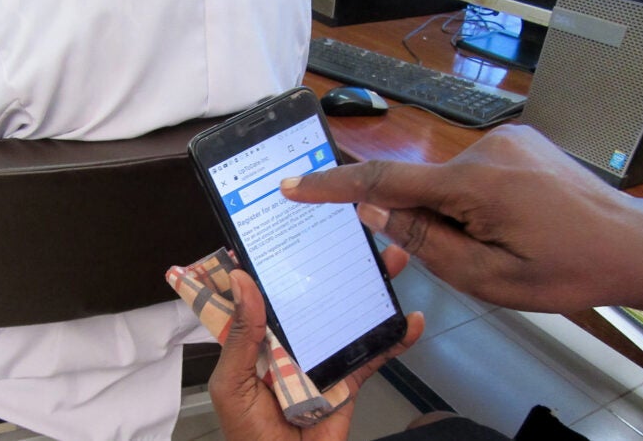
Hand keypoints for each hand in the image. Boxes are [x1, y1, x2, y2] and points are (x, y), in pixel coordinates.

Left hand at [209, 245, 424, 440]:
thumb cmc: (246, 434)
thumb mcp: (233, 383)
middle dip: (336, 265)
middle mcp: (289, 340)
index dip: (278, 259)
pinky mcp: (346, 379)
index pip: (264, 289)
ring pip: (347, 316)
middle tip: (357, 235)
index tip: (296, 222)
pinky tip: (410, 322)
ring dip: (370, 291)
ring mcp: (320, 357)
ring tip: (392, 262)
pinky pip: (372, 355)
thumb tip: (243, 281)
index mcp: (255, 336)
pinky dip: (394, 340)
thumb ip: (242, 335)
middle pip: (313, 295)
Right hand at [281, 124, 642, 312]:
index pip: (384, 181)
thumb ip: (423, 242)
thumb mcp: (486, 277)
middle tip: (470, 254)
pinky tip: (510, 222)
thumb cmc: (570, 269)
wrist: (634, 246)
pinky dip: (470, 198)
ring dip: (453, 212)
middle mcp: (487, 150)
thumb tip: (372, 212)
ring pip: (446, 180)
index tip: (296, 185)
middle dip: (424, 222)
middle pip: (419, 186)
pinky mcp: (516, 141)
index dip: (333, 186)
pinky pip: (470, 170)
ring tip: (503, 241)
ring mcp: (504, 140)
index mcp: (475, 184)